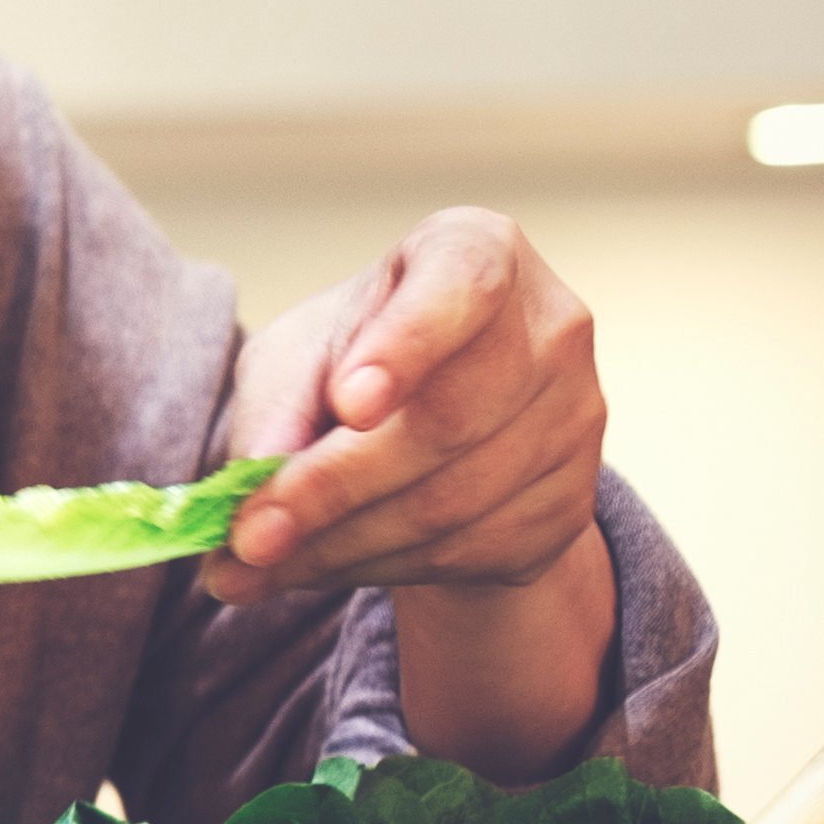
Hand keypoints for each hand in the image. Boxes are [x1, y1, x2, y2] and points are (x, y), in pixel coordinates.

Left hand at [207, 206, 606, 603]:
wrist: (435, 422)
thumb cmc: (354, 363)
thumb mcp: (300, 357)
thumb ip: (276, 406)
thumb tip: (252, 480)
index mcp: (479, 252)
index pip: (461, 285)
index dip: (407, 346)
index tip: (348, 404)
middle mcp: (550, 327)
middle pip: (447, 420)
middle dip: (333, 489)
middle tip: (247, 537)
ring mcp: (575, 416)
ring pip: (451, 504)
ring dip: (339, 546)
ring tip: (256, 565)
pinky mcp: (571, 501)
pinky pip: (467, 551)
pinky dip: (375, 570)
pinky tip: (318, 566)